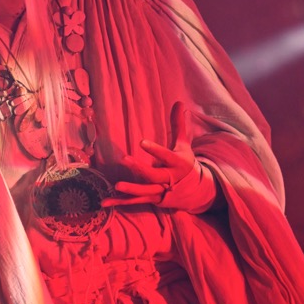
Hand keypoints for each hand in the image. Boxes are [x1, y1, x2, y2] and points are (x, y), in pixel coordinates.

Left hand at [101, 102, 218, 213]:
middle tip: (124, 159)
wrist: (199, 190)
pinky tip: (105, 202)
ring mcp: (162, 191)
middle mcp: (170, 179)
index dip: (154, 150)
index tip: (141, 142)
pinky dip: (121, 202)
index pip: (166, 156)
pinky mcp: (154, 200)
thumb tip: (178, 101)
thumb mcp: (183, 144)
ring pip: (145, 191)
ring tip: (116, 186)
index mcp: (178, 163)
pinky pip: (136, 202)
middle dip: (140, 168)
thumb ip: (178, 124)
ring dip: (131, 189)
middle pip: (154, 175)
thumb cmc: (186, 163)